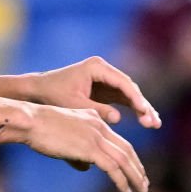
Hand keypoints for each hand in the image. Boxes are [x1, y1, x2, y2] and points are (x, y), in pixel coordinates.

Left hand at [26, 56, 160, 128]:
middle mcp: (104, 70)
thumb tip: (119, 118)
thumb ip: (96, 110)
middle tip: (153, 122)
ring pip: (130, 94)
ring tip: (154, 124)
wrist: (36, 91)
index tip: (144, 112)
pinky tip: (145, 121)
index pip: (123, 83)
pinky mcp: (105, 89)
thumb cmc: (51, 95)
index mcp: (97, 67)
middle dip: (143, 105)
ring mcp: (106, 79)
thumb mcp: (74, 104)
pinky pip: (124, 99)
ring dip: (142, 108)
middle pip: (130, 88)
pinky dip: (133, 109)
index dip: (136, 99)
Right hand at [27, 105, 149, 191]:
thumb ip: (79, 151)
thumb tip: (87, 168)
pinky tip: (125, 190)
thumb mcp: (65, 135)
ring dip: (135, 176)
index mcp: (96, 120)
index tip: (136, 170)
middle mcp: (100, 127)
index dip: (130, 157)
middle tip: (144, 182)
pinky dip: (121, 180)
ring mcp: (96, 137)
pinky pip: (112, 167)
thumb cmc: (40, 129)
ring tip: (141, 189)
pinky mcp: (89, 148)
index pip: (119, 141)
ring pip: (123, 159)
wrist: (30, 121)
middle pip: (126, 150)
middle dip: (137, 168)